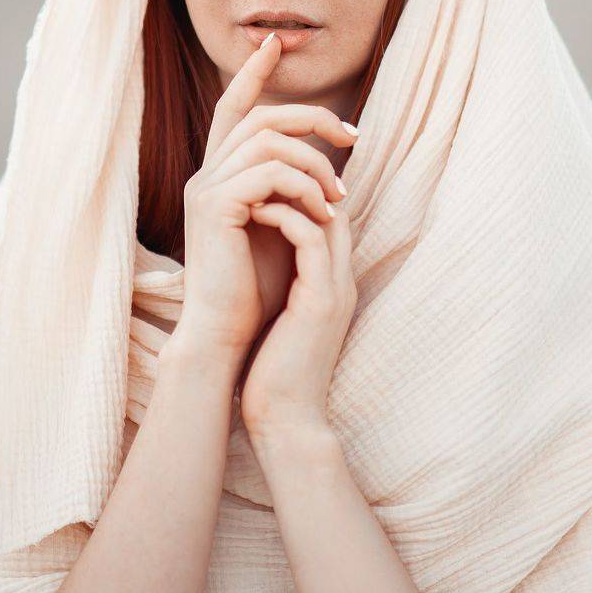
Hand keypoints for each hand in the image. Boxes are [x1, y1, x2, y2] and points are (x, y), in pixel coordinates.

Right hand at [180, 31, 355, 389]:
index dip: (254, 73)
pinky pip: (268, 173)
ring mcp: (206, 190)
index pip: (233, 110)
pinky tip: (322, 214)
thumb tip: (328, 162)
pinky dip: (304, 187)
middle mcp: (206, 176)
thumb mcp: (282, 227)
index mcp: (220, 177)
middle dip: (311, 117)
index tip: (277, 42)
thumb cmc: (259, 291)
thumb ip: (292, 190)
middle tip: (352, 138)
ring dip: (316, 162)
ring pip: (268, 141)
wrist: (229, 336)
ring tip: (340, 197)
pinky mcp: (214, 209)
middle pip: (260, 116)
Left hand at [236, 189, 357, 443]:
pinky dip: (283, 217)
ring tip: (253, 185)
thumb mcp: (278, 319)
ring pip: (327, 216)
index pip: (327, 219)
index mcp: (331, 285)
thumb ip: (277, 287)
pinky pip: (308, 238)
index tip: (260, 184)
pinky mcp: (320, 301)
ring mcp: (335, 290)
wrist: (285, 421)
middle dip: (301, 184)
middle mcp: (341, 282)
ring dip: (290, 193)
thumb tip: (251, 263)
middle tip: (259, 171)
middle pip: (334, 208)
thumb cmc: (273, 375)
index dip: (300, 194)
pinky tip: (253, 212)